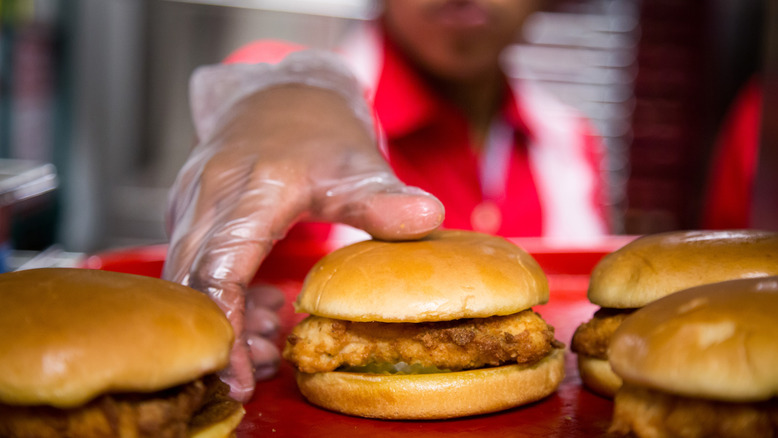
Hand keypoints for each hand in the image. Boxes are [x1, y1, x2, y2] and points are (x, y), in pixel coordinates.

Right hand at [162, 83, 443, 402]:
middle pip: (193, 284)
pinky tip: (263, 307)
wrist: (279, 94)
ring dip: (225, 318)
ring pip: (187, 278)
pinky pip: (193, 264)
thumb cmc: (319, 129)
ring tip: (272, 339)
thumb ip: (383, 199)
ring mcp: (190, 202)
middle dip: (225, 336)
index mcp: (250, 189)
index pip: (221, 270)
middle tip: (263, 368)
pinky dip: (222, 296)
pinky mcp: (188, 211)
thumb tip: (429, 218)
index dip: (228, 328)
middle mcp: (208, 196)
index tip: (243, 373)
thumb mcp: (357, 163)